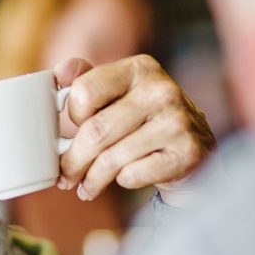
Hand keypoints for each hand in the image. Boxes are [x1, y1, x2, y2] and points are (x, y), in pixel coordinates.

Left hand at [54, 55, 215, 205]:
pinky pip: (133, 175)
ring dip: (92, 179)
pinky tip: (123, 180)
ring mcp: (177, 122)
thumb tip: (59, 72)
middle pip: (95, 131)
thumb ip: (87, 79)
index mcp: (140, 68)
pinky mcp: (186, 153)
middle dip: (73, 160)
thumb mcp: (120, 91)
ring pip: (112, 159)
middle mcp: (161, 90)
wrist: (194, 146)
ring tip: (87, 186)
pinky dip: (122, 181)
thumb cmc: (146, 119)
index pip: (85, 91)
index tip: (73, 128)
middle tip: (65, 175)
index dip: (73, 115)